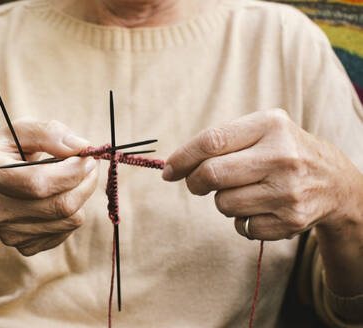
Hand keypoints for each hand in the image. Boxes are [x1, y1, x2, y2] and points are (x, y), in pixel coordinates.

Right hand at [0, 118, 98, 255]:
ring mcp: (8, 234)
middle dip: (86, 182)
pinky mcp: (23, 246)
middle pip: (60, 205)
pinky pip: (66, 232)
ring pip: (69, 220)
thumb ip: (47, 133)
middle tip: (89, 165)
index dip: (72, 170)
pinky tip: (58, 197)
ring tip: (73, 178)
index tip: (86, 155)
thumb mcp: (15, 133)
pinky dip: (72, 212)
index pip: (39, 182)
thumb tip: (81, 146)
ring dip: (82, 196)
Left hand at [163, 109, 362, 239]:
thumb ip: (221, 141)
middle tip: (197, 184)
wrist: (334, 181)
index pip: (212, 141)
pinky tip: (261, 207)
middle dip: (194, 182)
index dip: (182, 157)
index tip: (168, 170)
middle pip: (211, 175)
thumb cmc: (283, 151)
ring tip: (245, 191)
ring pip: (223, 204)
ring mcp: (288, 191)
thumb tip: (173, 167)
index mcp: (270, 125)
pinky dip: (242, 220)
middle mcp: (282, 157)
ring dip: (223, 201)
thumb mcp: (261, 130)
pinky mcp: (291, 220)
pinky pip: (242, 227)